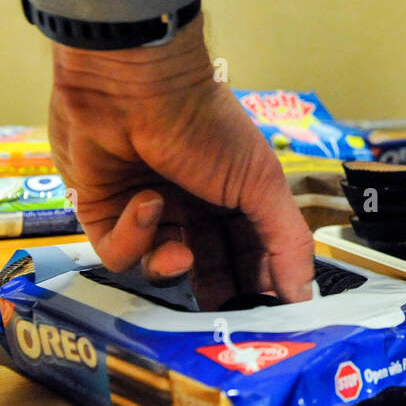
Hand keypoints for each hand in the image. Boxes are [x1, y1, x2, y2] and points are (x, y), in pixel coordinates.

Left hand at [49, 15, 313, 309]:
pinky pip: (120, 253)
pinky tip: (145, 203)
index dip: (261, 286)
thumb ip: (287, 241)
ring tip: (180, 251)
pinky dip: (134, 236)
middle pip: (208, 271)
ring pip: (161, 270)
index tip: (268, 319)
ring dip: (171, 264)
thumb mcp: (262, 183)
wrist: (133, 86)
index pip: (254, 256)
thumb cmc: (205, 125)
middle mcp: (193, 209)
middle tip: (222, 315)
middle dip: (215, 292)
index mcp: (236, 198)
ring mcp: (147, 214)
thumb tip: (304, 295)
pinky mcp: (101, 215)